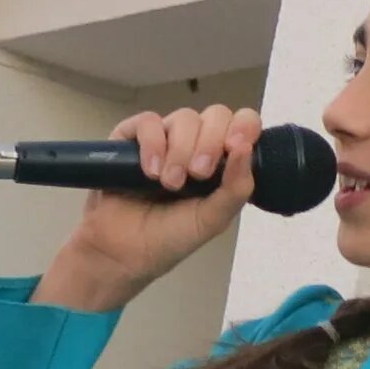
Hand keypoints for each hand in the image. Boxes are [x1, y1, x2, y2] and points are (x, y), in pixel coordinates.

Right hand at [32, 107, 261, 314]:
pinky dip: (152, 143)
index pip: (242, 124)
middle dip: (210, 144)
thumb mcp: (213, 219)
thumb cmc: (169, 238)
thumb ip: (236, 187)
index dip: (243, 126)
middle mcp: (195, 144)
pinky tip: (150, 171)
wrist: (123, 253)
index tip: (235, 146)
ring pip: (184, 118)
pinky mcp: (131, 138)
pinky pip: (148, 121)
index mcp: (221, 161)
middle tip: (197, 176)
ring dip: (180, 151)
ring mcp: (164, 139)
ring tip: (169, 183)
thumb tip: (246, 148)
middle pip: (215, 115)